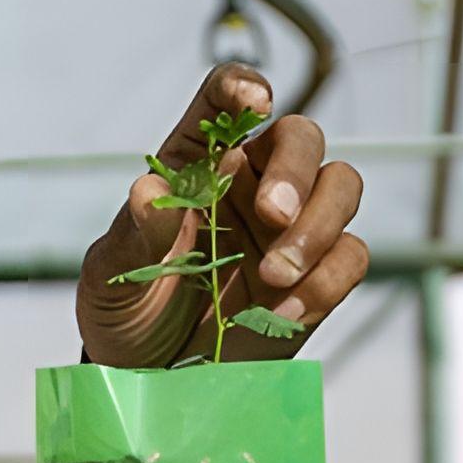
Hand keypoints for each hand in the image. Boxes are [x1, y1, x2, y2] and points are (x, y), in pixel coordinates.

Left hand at [78, 63, 369, 367]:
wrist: (148, 377)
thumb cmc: (127, 309)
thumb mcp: (112, 274)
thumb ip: (136, 235)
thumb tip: (148, 191)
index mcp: (196, 163)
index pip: (224, 100)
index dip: (242, 85)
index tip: (252, 101)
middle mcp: (251, 183)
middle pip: (301, 137)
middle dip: (295, 170)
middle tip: (274, 214)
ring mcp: (290, 228)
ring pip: (341, 187)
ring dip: (319, 224)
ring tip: (275, 275)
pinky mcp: (318, 276)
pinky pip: (350, 255)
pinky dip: (328, 279)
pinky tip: (285, 310)